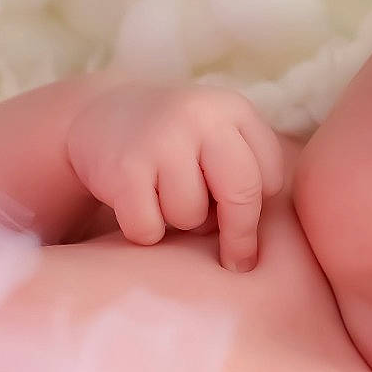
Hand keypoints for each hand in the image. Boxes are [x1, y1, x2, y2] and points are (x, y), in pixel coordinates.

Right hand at [64, 82, 285, 268]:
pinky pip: (150, 228)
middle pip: (241, 195)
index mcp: (234, 109)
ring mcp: (161, 140)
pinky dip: (144, 230)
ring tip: (164, 198)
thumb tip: (260, 247)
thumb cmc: (176, 143)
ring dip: (179, 222)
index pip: (270, 176)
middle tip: (236, 262)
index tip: (247, 220)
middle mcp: (201, 117)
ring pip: (191, 216)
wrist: (100, 114)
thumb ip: (249, 171)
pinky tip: (136, 205)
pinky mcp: (124, 168)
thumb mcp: (218, 138)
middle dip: (240, 236)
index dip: (260, 205)